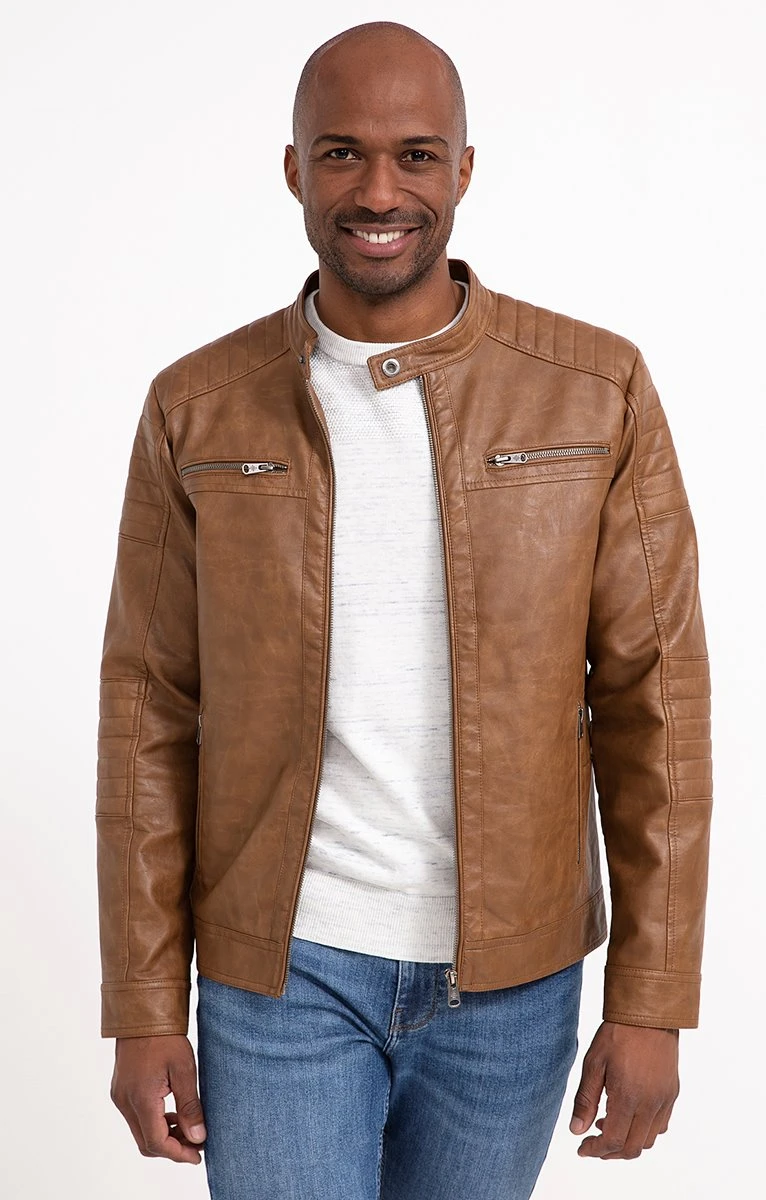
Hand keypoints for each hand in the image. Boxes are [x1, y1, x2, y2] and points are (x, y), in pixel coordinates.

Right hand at [110, 1034, 206, 1163]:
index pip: (157, 1143)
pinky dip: (154, 1122)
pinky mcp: (120, 1090)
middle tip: (196, 1142)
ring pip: (140, 1131)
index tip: (198, 1155)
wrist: (142, 1011)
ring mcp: (120, 1096)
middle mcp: (124, 1102)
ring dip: (163, 1136)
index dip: (178, 1153)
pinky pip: (136, 1117)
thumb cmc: (164, 1036)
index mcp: (140, 1099)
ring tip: (189, 1127)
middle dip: (172, 1148)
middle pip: (146, 1142)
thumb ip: (190, 1106)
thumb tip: (198, 1137)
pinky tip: (173, 1113)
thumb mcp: (184, 1070)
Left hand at [569, 1021, 678, 1159]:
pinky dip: (644, 1131)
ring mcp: (664, 1100)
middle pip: (632, 1148)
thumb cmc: (619, 1034)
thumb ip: (585, 1100)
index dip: (596, 1150)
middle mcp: (650, 1104)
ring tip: (607, 1125)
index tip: (582, 1148)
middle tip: (593, 1142)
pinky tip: (629, 1116)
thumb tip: (577, 1130)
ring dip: (627, 1142)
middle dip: (610, 1152)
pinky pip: (661, 1125)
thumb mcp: (593, 1063)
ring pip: (648, 1140)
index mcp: (628, 1098)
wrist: (650, 1014)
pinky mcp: (672, 1094)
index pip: (613, 1141)